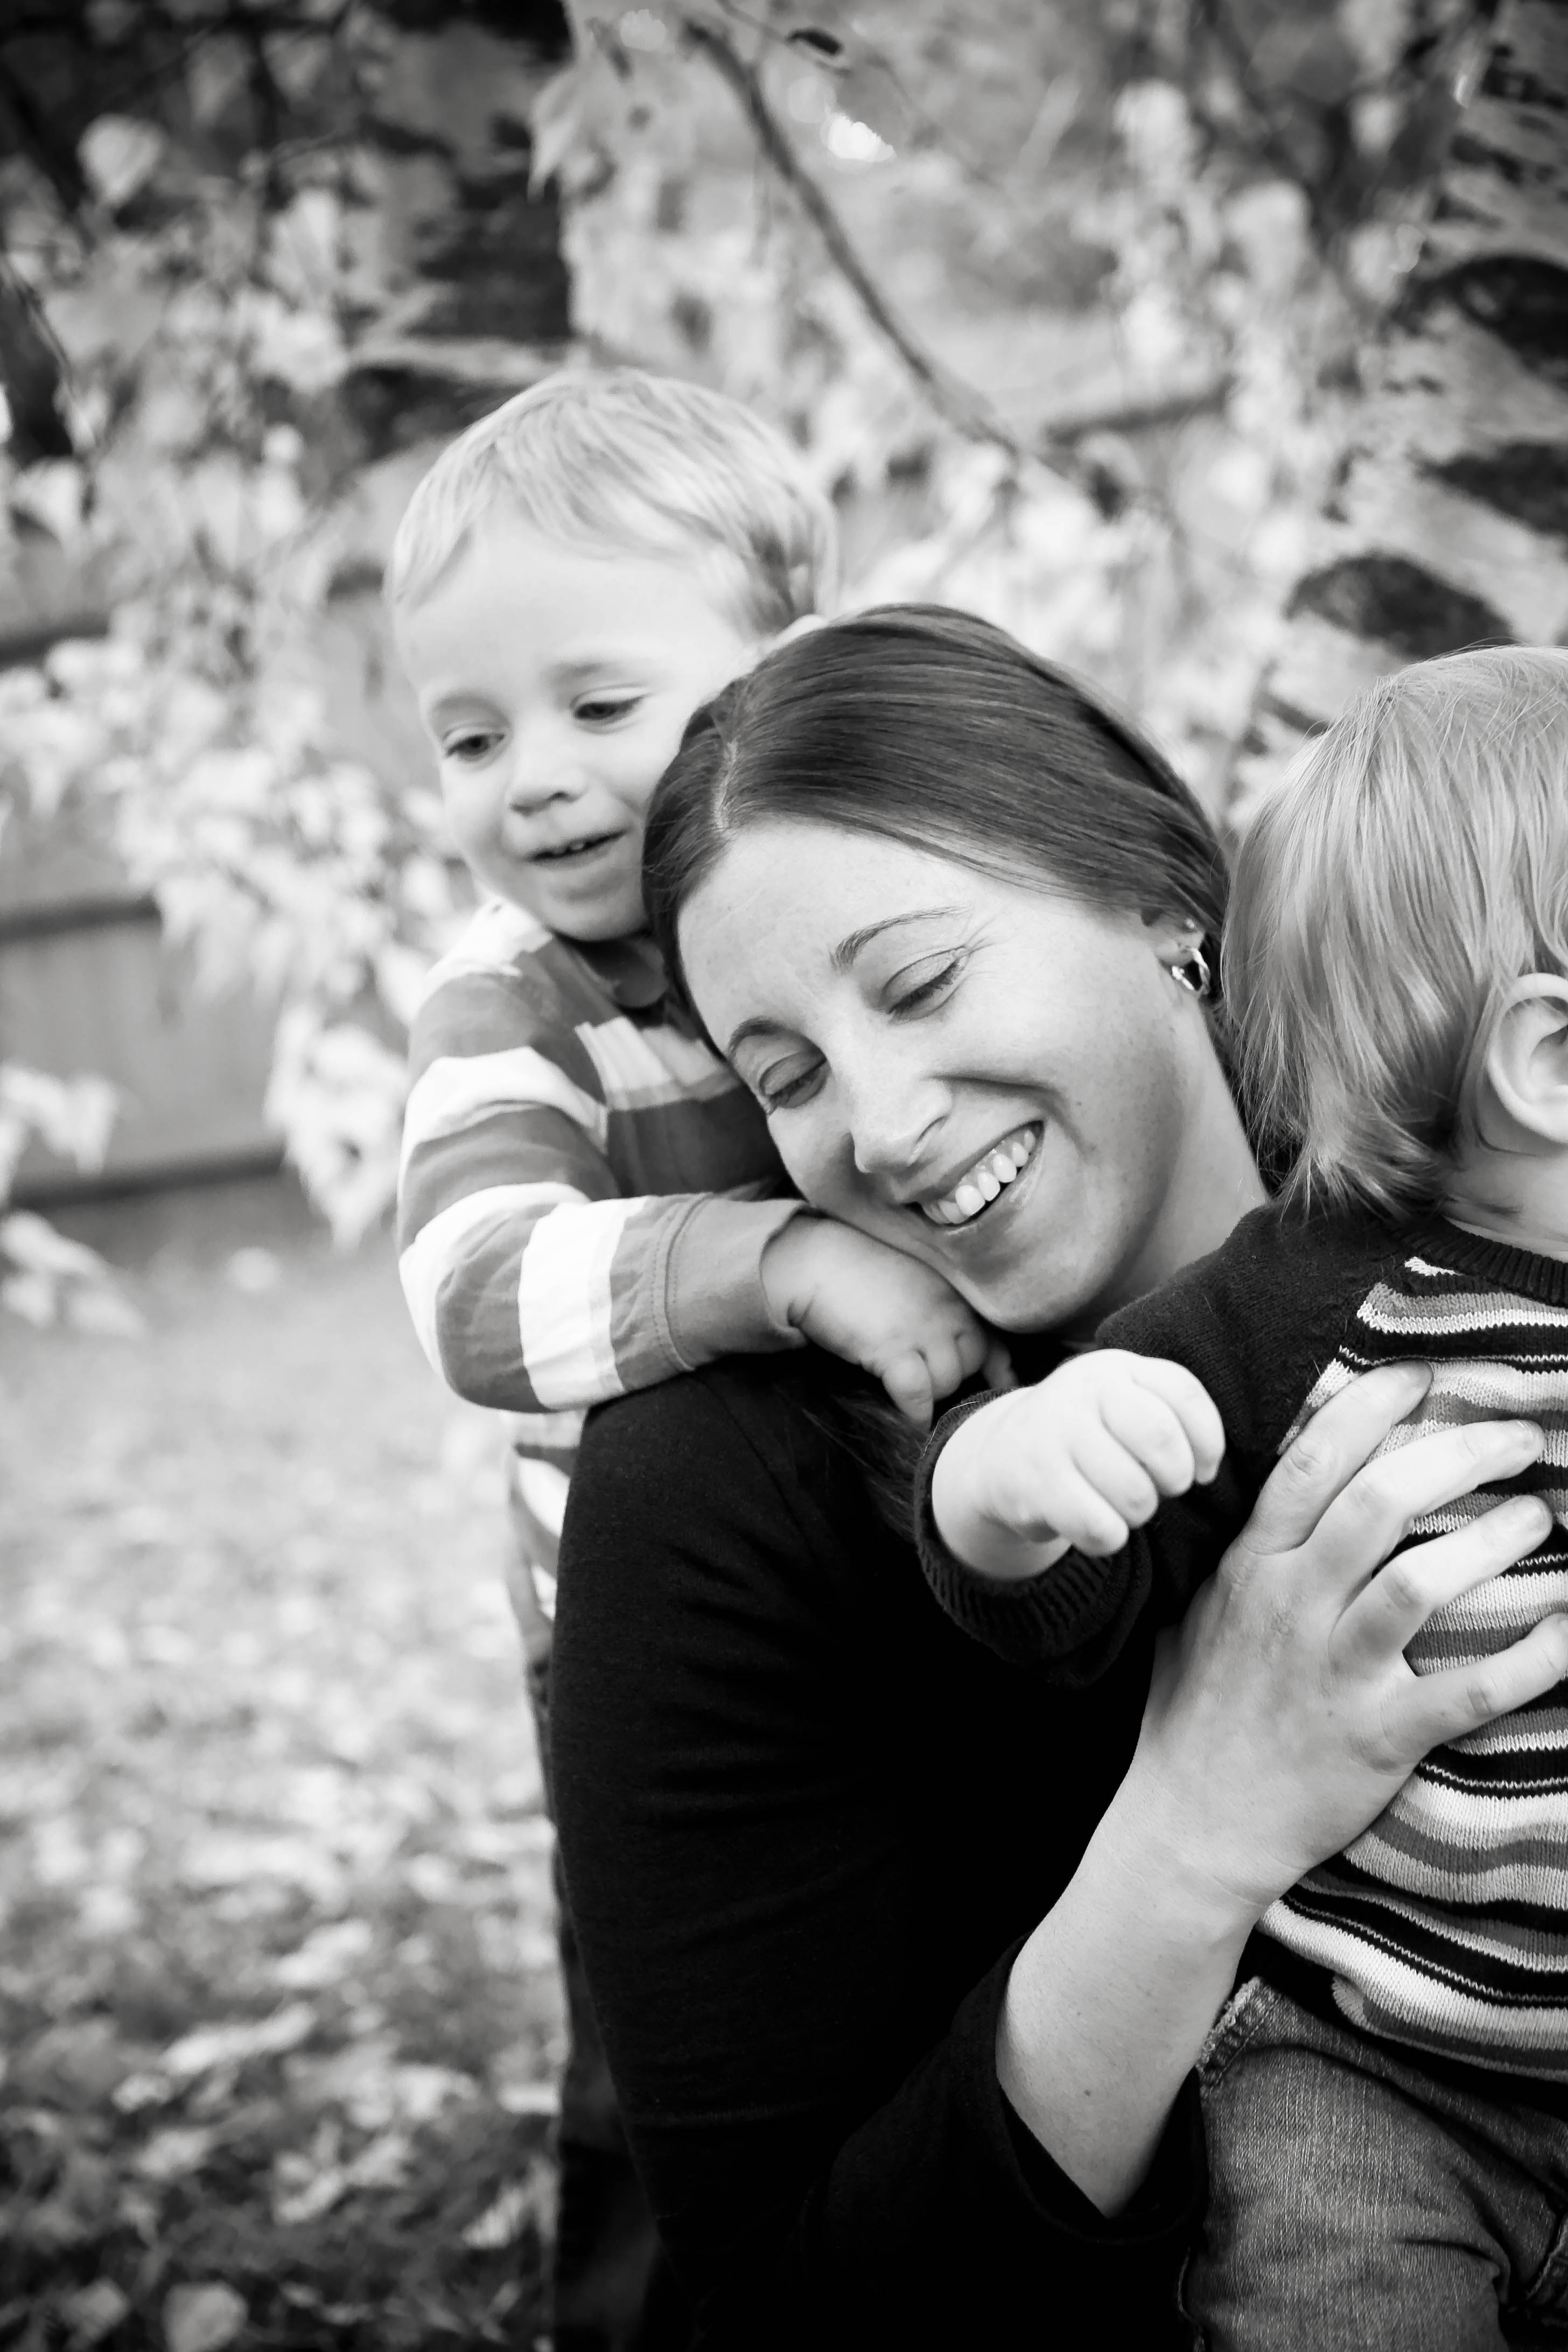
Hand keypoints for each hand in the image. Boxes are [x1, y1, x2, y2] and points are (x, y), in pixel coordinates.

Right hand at [760, 1215, 1011, 1425]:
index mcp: (952, 1291)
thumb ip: (938, 1307)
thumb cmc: (855, 1270)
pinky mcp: (893, 1349)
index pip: (993, 1337)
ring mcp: (923, 1328)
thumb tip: (950, 1348)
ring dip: (930, 1395)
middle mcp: (947, 1308)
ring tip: (907, 1391)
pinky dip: (915, 1412)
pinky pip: (919, 1394)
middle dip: (953, 1379)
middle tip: (926, 1382)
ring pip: (947, 1382)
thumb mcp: (912, 1281)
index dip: (998, 1369)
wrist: (814, 1260)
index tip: (1000, 1388)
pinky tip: (908, 1417)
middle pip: (971, 1363)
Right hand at [931, 1351, 1224, 1577]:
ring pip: (1134, 1494)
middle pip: (1162, 1442)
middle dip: (1173, 1479)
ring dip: (1138, 1512)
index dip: (1207, 1443)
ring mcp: (1054, 1433)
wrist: (1003, 1454)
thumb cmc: (1088, 1433)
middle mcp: (1083, 1390)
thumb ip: (1172, 1414)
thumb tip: (1205, 1469)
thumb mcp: (1124, 1403)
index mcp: (1116, 1368)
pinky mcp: (1034, 1483)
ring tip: (1120, 1502)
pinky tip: (1094, 1522)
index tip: (1201, 1470)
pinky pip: (1100, 1528)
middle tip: (1159, 1487)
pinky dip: (1107, 1537)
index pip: (1185, 1396)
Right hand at [1124, 1359, 1567, 1934]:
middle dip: (1459, 1453)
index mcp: (1252, 1568)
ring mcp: (1334, 1673)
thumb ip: (1249, 1552)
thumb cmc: (1198, 1714)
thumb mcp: (1202, 1611)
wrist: (1192, 1825)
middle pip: (1379, 1502)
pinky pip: (1467, 1691)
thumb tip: (1296, 1492)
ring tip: (1540, 1515)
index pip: (1313, 1461)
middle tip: (1518, 1438)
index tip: (1426, 1377)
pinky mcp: (1376, 1739)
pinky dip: (1530, 1659)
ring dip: (1493, 1540)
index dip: (1374, 1407)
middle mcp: (1291, 1608)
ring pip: (1420, 1583)